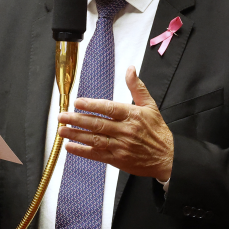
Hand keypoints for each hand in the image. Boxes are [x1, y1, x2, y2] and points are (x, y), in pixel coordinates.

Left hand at [57, 66, 173, 179]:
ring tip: (61, 130)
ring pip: (94, 139)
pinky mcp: (117, 160)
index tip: (77, 102)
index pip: (109, 108)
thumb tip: (130, 69)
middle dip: (77, 119)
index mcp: (132, 115)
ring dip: (76, 135)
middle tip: (62, 116)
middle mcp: (125, 131)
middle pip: (98, 124)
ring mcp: (120, 146)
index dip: (92, 105)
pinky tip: (70, 147)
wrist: (167, 157)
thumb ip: (137, 87)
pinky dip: (82, 151)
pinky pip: (97, 155)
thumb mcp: (150, 106)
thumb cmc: (158, 131)